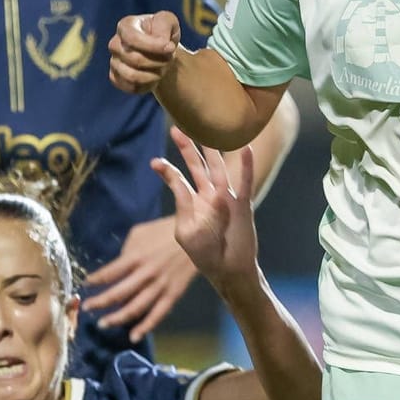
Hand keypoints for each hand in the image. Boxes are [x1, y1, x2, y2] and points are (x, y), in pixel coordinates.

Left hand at [83, 215, 198, 343]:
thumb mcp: (140, 232)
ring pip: (135, 308)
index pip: (109, 273)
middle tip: (87, 308)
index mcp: (136, 256)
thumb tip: (117, 267)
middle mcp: (146, 274)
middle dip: (100, 303)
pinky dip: (146, 327)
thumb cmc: (164, 231)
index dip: (95, 281)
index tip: (86, 285)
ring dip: (117, 318)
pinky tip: (133, 336)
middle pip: (118, 294)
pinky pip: (158, 314)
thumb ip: (126, 250)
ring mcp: (160, 286)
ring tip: (103, 324)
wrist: (196, 234)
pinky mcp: (173, 294)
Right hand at [109, 11, 179, 93]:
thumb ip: (164, 25)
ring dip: (154, 75)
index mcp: (125, 26)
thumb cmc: (162, 33)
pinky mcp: (116, 78)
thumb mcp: (169, 21)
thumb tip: (162, 41)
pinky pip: (131, 87)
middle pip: (135, 59)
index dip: (153, 46)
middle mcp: (115, 44)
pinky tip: (154, 77)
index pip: (132, 38)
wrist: (160, 50)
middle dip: (158, 61)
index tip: (171, 48)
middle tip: (170, 58)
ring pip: (132, 76)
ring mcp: (114, 62)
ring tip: (163, 68)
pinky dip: (148, 85)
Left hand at [148, 127, 259, 291]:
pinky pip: (244, 182)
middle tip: (177, 128)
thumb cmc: (206, 255)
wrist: (229, 270)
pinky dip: (245, 166)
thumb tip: (182, 185)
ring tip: (208, 130)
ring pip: (219, 169)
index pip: (178, 181)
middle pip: (198, 167)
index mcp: (192, 204)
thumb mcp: (187, 232)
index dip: (167, 171)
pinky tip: (243, 148)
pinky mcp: (242, 205)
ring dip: (212, 152)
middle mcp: (209, 196)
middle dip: (187, 149)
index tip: (154, 162)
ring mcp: (227, 198)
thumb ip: (184, 206)